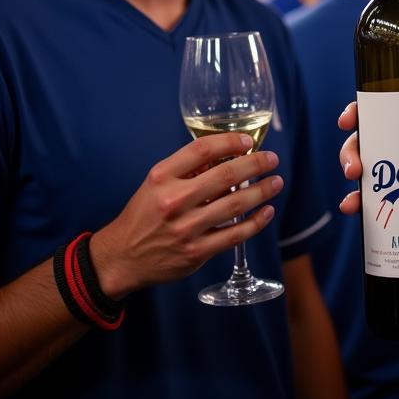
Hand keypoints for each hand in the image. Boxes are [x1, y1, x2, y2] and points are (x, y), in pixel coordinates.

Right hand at [90, 133, 282, 298]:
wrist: (123, 257)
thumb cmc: (144, 214)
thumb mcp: (156, 183)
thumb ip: (187, 169)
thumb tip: (227, 155)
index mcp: (162, 177)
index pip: (202, 149)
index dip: (230, 141)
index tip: (248, 142)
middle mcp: (173, 201)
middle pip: (225, 175)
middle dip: (255, 164)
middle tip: (272, 159)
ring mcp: (186, 228)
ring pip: (235, 204)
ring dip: (262, 191)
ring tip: (276, 182)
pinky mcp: (196, 252)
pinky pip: (235, 235)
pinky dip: (256, 222)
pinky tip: (267, 211)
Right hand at [338, 103, 398, 249]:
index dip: (369, 110)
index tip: (352, 116)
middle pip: (379, 142)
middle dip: (354, 149)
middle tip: (353, 165)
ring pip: (380, 175)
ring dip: (359, 183)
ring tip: (353, 196)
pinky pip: (394, 207)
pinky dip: (371, 211)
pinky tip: (359, 216)